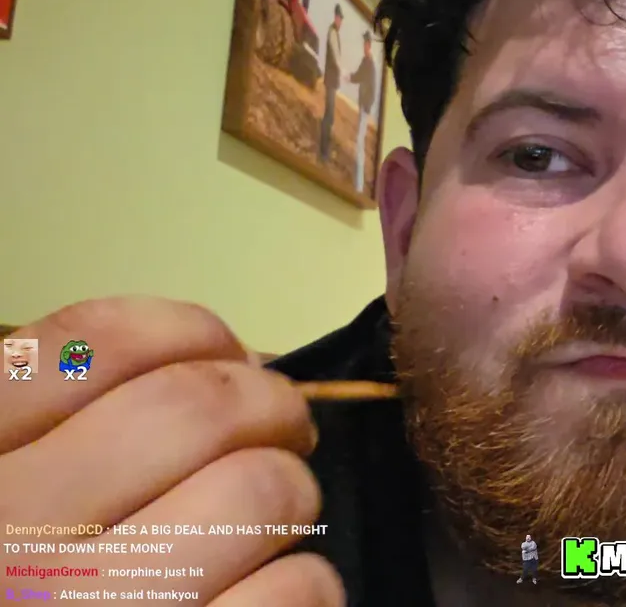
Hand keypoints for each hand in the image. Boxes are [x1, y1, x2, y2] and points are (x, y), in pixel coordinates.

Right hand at [0, 297, 343, 605]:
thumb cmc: (29, 593)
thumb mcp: (11, 505)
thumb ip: (67, 433)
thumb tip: (229, 363)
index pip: (93, 347)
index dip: (192, 333)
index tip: (230, 357)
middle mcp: (12, 542)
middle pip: (198, 409)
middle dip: (272, 407)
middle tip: (286, 431)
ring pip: (260, 493)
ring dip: (293, 496)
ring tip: (275, 520)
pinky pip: (293, 594)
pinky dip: (308, 585)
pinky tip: (280, 596)